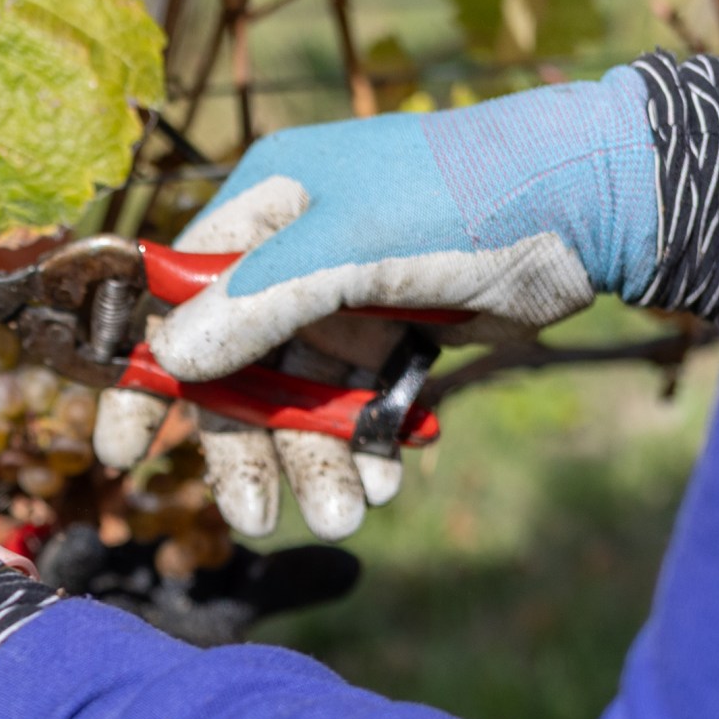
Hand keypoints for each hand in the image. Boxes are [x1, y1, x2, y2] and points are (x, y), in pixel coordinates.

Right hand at [108, 71, 658, 539]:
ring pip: (299, 399)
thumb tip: (175, 357)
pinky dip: (364, 448)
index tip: (122, 451)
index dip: (146, 374)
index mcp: (263, 208)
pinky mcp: (398, 336)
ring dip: (314, 462)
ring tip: (347, 516)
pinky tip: (385, 482)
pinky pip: (357, 407)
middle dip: (248, 446)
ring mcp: (346, 298)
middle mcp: (293, 254)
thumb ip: (260, 301)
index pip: (175, 298)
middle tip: (258, 519)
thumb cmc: (463, 198)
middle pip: (235, 369)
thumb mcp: (352, 245)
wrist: (596, 200)